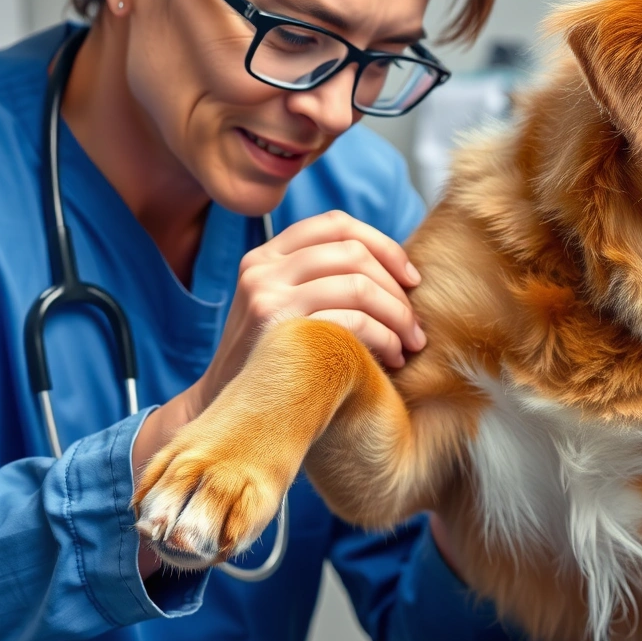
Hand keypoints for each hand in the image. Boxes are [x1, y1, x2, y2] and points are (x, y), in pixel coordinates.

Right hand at [132, 210, 424, 572]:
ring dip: (397, 316)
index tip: (411, 280)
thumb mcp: (282, 310)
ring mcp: (266, 297)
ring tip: (409, 345)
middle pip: (353, 253)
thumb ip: (318, 282)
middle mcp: (262, 269)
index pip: (336, 224)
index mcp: (266, 256)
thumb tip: (393, 268)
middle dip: (396, 289)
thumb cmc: (272, 366)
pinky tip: (393, 359)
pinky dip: (384, 338)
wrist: (226, 416)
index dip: (383, 245)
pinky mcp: (279, 331)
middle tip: (415, 326)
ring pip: (358, 285)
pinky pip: (352, 321)